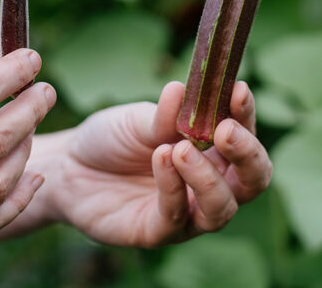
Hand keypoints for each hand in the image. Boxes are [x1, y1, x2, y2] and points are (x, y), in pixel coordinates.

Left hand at [40, 80, 270, 247]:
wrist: (68, 166)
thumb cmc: (112, 139)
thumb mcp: (138, 119)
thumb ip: (164, 113)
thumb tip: (182, 89)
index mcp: (212, 150)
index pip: (245, 135)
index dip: (247, 115)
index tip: (238, 91)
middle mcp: (209, 183)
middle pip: (253, 180)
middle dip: (247, 154)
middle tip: (226, 130)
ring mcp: (188, 212)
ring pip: (222, 208)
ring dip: (208, 177)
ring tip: (181, 148)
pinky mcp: (159, 232)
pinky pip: (177, 217)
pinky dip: (173, 186)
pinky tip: (161, 158)